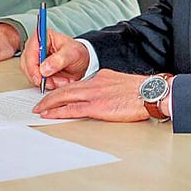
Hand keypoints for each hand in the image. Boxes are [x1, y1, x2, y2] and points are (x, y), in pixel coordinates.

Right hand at [19, 27, 89, 88]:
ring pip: (30, 74)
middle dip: (40, 77)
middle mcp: (35, 46)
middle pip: (26, 65)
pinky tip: (57, 81)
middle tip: (53, 82)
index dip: (32, 67)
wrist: (81, 62)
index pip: (30, 52)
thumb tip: (44, 68)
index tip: (40, 78)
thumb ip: (59, 59)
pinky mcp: (36, 68)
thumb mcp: (73, 54)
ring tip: (60, 80)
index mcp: (43, 36)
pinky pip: (35, 79)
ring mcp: (34, 58)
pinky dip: (46, 84)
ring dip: (45, 81)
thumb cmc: (77, 53)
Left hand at [31, 69, 149, 121]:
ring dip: (48, 103)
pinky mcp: (96, 107)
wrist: (150, 92)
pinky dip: (57, 111)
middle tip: (39, 103)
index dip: (63, 90)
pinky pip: (71, 109)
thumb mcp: (120, 83)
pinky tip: (49, 114)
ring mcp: (94, 95)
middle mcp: (94, 83)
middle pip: (66, 88)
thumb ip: (108, 86)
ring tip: (39, 109)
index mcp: (100, 77)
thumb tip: (103, 94)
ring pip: (64, 96)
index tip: (56, 95)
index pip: (77, 83)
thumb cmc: (142, 91)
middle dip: (50, 96)